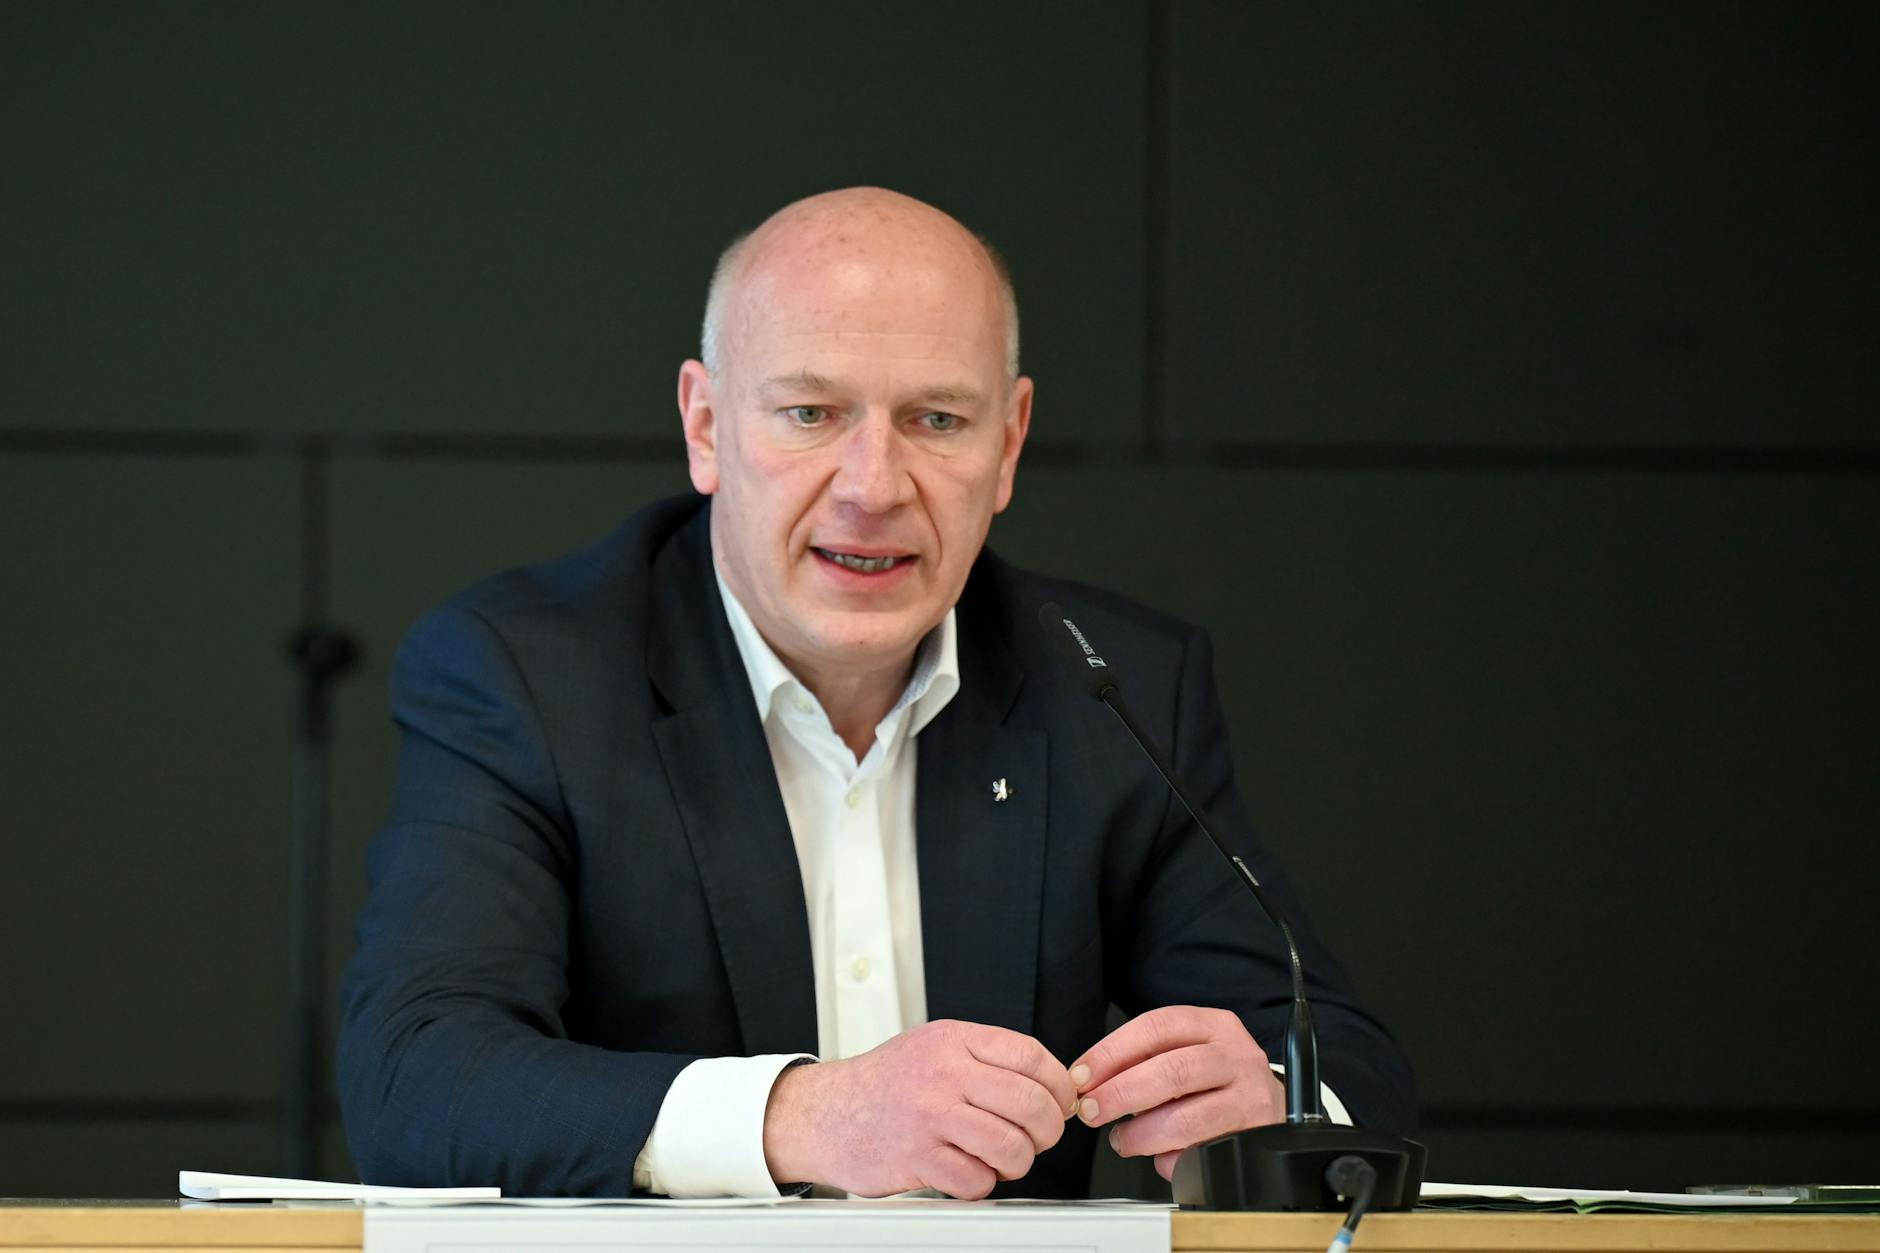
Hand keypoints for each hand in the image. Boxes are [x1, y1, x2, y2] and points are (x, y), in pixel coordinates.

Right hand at [762, 1019, 1078, 1198]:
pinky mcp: (917, 1158)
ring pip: (1011, 1146)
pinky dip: (981, 1183)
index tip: (1062, 1101)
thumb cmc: (886, 1084)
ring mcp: (930, 1116)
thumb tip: (1053, 1085)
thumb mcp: (935, 1047)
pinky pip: (977, 1180)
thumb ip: (987, 1060)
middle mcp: (944, 1074)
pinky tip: (968, 1170)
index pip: (1032, 1056)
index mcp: (954, 1040)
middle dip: (1048, 1129)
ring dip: (1018, 1161)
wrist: (826, 1113)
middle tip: (1039, 1137)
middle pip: (1031, 1103)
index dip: (1060, 1085)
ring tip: (1002, 1157)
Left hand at [1071, 1005, 1283, 1180]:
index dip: (1112, 1052)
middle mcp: (1237, 1056)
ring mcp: (1251, 1097)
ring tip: (1123, 1141)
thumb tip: (1091, 1085)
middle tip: (1092, 1112)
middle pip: (1171, 1071)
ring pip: (1187, 1118)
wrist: (1272, 1108)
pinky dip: (1174, 1160)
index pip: (1156, 1027)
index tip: (1082, 1076)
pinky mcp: (1255, 1137)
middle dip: (1121, 1094)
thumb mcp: (1188, 1053)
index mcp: (1213, 1026)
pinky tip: (1162, 1158)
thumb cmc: (1217, 1081)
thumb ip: (1145, 1061)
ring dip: (1143, 1134)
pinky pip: (1204, 1154)